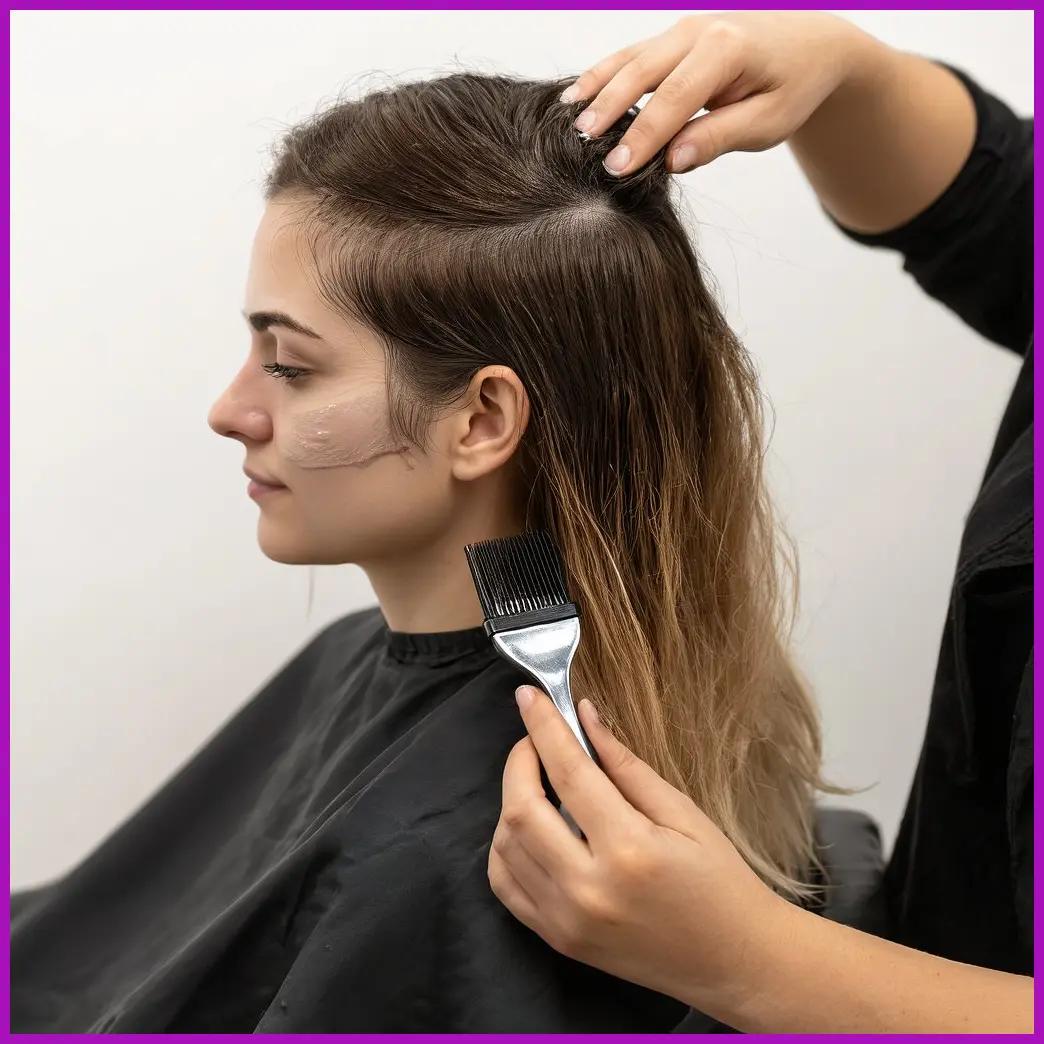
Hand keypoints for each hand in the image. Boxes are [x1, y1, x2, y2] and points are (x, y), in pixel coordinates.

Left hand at [488, 686, 796, 1017]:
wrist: (735, 962)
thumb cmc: (720, 882)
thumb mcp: (684, 813)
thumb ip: (627, 766)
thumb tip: (586, 716)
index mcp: (628, 850)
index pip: (568, 772)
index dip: (542, 727)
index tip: (529, 696)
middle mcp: (588, 889)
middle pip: (520, 810)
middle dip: (519, 761)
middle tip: (535, 740)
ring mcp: (566, 921)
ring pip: (504, 847)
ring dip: (510, 802)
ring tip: (539, 783)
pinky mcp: (557, 940)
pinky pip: (506, 886)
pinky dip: (505, 848)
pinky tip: (530, 829)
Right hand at [562, 12, 874, 174]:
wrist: (812, 42)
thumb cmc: (794, 85)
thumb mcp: (769, 122)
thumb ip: (720, 137)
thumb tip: (672, 160)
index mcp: (728, 48)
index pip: (676, 98)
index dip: (644, 136)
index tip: (618, 169)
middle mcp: (700, 29)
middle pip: (642, 72)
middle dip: (609, 109)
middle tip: (581, 145)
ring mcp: (683, 28)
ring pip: (630, 58)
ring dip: (597, 87)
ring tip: (565, 117)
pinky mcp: (673, 36)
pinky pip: (631, 55)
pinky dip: (603, 74)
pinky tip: (576, 94)